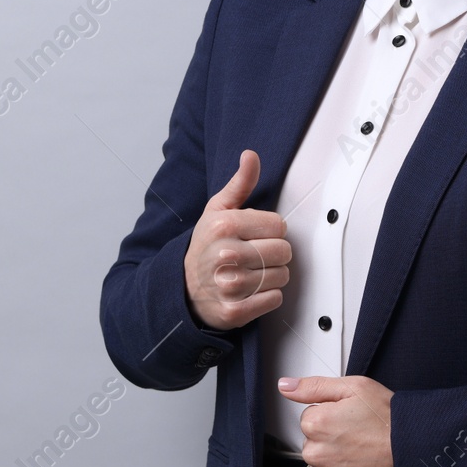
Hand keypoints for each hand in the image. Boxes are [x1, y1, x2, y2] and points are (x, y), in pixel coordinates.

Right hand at [182, 150, 290, 330]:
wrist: (182, 289)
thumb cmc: (206, 246)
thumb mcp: (217, 211)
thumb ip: (240, 183)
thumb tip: (251, 155)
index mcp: (224, 225)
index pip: (279, 225)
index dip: (271, 230)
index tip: (256, 235)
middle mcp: (226, 254)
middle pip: (284, 251)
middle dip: (275, 253)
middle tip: (255, 256)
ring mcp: (229, 285)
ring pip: (282, 276)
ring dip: (272, 275)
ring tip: (251, 273)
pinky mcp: (234, 311)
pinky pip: (274, 298)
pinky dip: (267, 296)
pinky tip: (250, 291)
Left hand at [279, 375, 395, 466]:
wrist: (417, 453)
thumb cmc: (391, 421)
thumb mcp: (355, 388)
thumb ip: (314, 386)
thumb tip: (285, 386)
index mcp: (317, 423)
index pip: (310, 420)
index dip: (331, 418)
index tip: (351, 422)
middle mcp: (316, 453)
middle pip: (312, 444)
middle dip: (331, 441)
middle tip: (359, 439)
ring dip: (333, 464)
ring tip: (361, 458)